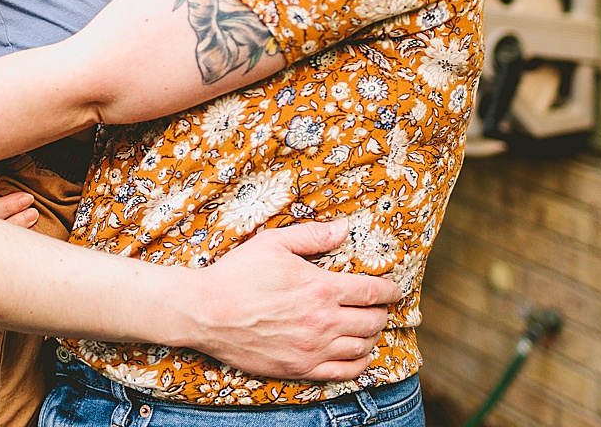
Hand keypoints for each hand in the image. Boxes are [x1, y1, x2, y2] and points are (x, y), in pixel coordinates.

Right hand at [182, 220, 399, 380]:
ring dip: (372, 336)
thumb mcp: (273, 243)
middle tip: (378, 306)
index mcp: (321, 288)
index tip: (394, 288)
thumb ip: (312, 236)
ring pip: (363, 347)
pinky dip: (360, 363)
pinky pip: (345, 372)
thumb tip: (345, 228)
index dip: (389, 290)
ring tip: (368, 327)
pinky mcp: (301, 368)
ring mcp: (314, 348)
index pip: (371, 292)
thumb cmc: (237, 274)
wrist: (206, 312)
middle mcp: (324, 322)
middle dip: (382, 312)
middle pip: (373, 321)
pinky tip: (358, 354)